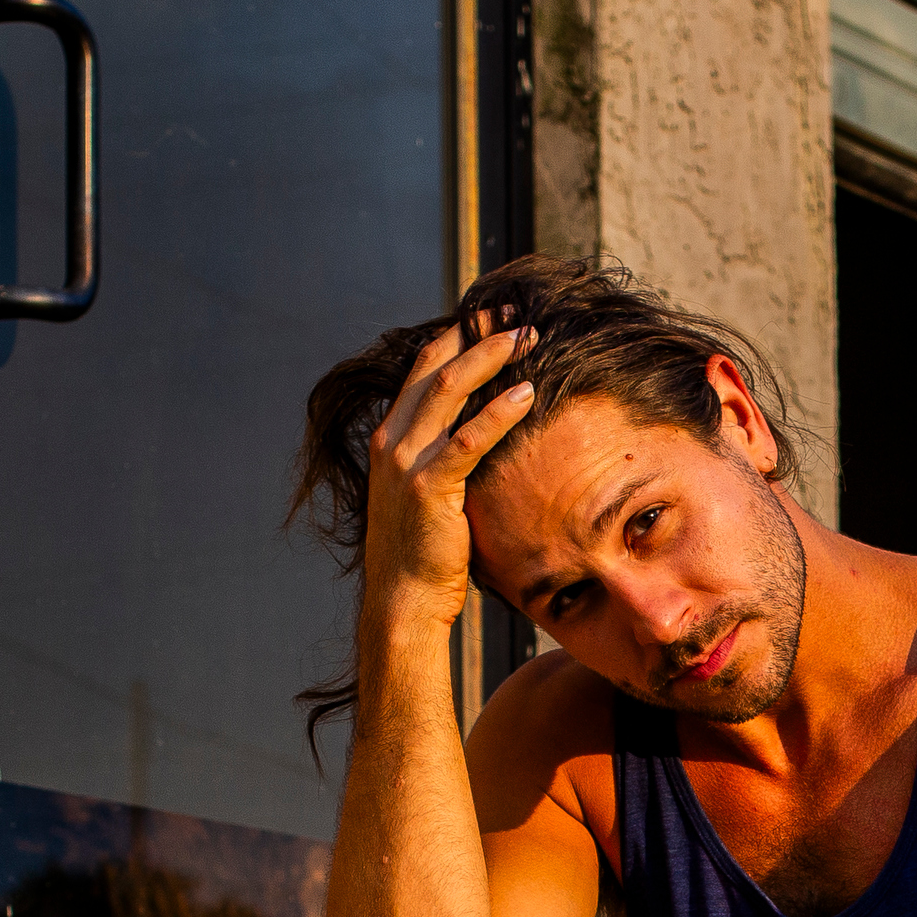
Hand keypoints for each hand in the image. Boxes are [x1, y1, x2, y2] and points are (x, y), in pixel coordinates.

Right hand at [364, 317, 538, 627]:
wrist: (401, 599)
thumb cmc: (422, 551)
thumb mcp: (427, 492)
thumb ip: (442, 458)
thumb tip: (481, 437)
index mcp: (389, 437)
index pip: (422, 370)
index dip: (456, 338)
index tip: (490, 316)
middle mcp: (392, 441)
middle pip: (435, 368)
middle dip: (477, 336)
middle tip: (515, 316)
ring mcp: (405, 462)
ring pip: (449, 392)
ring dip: (490, 360)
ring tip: (526, 339)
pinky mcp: (429, 487)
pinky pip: (469, 439)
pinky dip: (499, 412)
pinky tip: (527, 395)